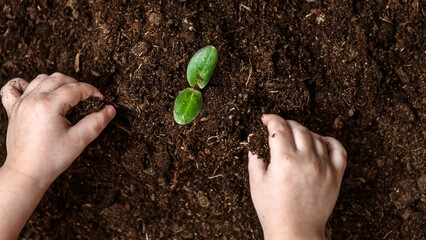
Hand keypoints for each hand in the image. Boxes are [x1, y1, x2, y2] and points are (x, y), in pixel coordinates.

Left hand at [0, 73, 114, 188]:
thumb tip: (110, 110)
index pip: (75, 88)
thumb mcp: (79, 140)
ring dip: (57, 83)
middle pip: (59, 79)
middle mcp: (33, 100)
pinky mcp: (13, 109)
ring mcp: (21, 103)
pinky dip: (26, 84)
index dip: (92, 91)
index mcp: (49, 105)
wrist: (27, 172)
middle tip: (87, 99)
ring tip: (68, 97)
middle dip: (77, 85)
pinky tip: (38, 93)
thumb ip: (97, 122)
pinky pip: (14, 87)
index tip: (100, 100)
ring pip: (41, 79)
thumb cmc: (51, 159)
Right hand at [248, 114, 346, 239]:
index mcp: (284, 161)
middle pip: (298, 128)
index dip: (270, 119)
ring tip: (294, 138)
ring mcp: (324, 167)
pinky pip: (338, 149)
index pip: (279, 127)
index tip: (265, 119)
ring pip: (315, 136)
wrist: (295, 231)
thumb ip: (255, 156)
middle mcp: (306, 160)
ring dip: (303, 132)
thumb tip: (253, 137)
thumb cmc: (273, 209)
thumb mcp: (256, 181)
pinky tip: (319, 141)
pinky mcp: (335, 175)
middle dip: (285, 123)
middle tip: (277, 128)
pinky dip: (329, 141)